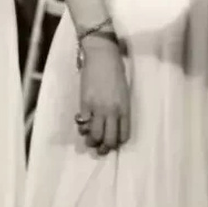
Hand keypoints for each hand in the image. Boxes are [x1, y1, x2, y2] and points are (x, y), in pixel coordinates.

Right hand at [75, 38, 129, 154]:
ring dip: (91, 141)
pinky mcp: (85, 103)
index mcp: (125, 108)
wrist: (102, 56)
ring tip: (89, 141)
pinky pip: (83, 122)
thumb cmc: (116, 71)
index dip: (118, 142)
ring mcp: (98, 108)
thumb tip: (113, 121)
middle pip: (109, 139)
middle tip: (100, 149)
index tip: (113, 143)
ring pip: (94, 134)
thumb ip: (119, 108)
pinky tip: (82, 125)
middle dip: (104, 148)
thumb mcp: (123, 92)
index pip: (123, 134)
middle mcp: (112, 111)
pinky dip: (82, 127)